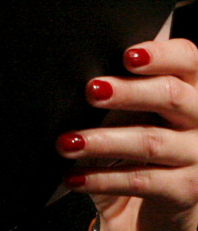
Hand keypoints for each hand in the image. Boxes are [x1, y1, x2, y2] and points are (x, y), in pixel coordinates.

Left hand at [56, 38, 197, 230]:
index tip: (128, 56)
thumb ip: (122, 85)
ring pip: (151, 142)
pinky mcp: (187, 191)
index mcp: (190, 88)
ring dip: (103, 141)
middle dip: (128, 92)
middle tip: (91, 91)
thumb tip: (85, 78)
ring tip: (67, 142)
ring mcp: (197, 156)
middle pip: (172, 96)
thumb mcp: (135, 107)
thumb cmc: (139, 136)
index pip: (188, 59)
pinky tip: (75, 177)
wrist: (157, 198)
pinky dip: (102, 179)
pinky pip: (142, 181)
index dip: (161, 54)